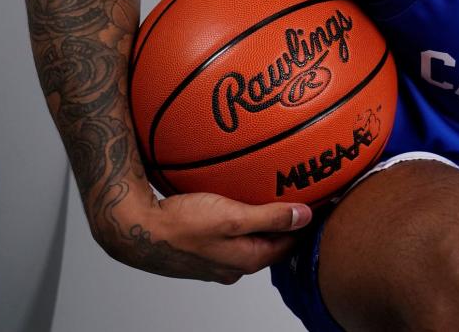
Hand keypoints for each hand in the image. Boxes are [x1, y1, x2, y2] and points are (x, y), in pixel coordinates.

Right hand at [99, 192, 313, 283]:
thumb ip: (270, 217)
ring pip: (250, 237)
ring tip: (275, 193)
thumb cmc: (180, 224)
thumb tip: (305, 216)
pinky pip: (230, 231)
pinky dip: (241, 216)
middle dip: (288, 223)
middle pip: (271, 242)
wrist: (134, 231)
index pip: (290, 246)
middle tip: (304, 195)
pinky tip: (239, 196)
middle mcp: (234, 265)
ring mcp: (216, 258)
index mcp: (247, 261)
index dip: (308, 226)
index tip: (324, 203)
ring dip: (263, 219)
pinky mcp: (202, 247)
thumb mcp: (232, 218)